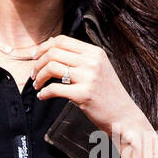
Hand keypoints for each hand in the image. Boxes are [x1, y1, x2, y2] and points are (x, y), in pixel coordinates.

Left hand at [31, 35, 148, 140]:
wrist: (124, 116)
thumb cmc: (108, 94)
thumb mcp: (99, 68)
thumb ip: (79, 57)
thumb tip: (51, 44)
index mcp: (95, 52)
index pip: (62, 40)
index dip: (44, 47)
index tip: (35, 57)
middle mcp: (92, 62)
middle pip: (53, 52)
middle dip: (38, 63)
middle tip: (34, 74)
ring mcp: (88, 78)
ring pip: (51, 67)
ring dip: (39, 77)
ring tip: (37, 85)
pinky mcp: (83, 95)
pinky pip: (54, 89)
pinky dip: (44, 93)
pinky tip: (43, 96)